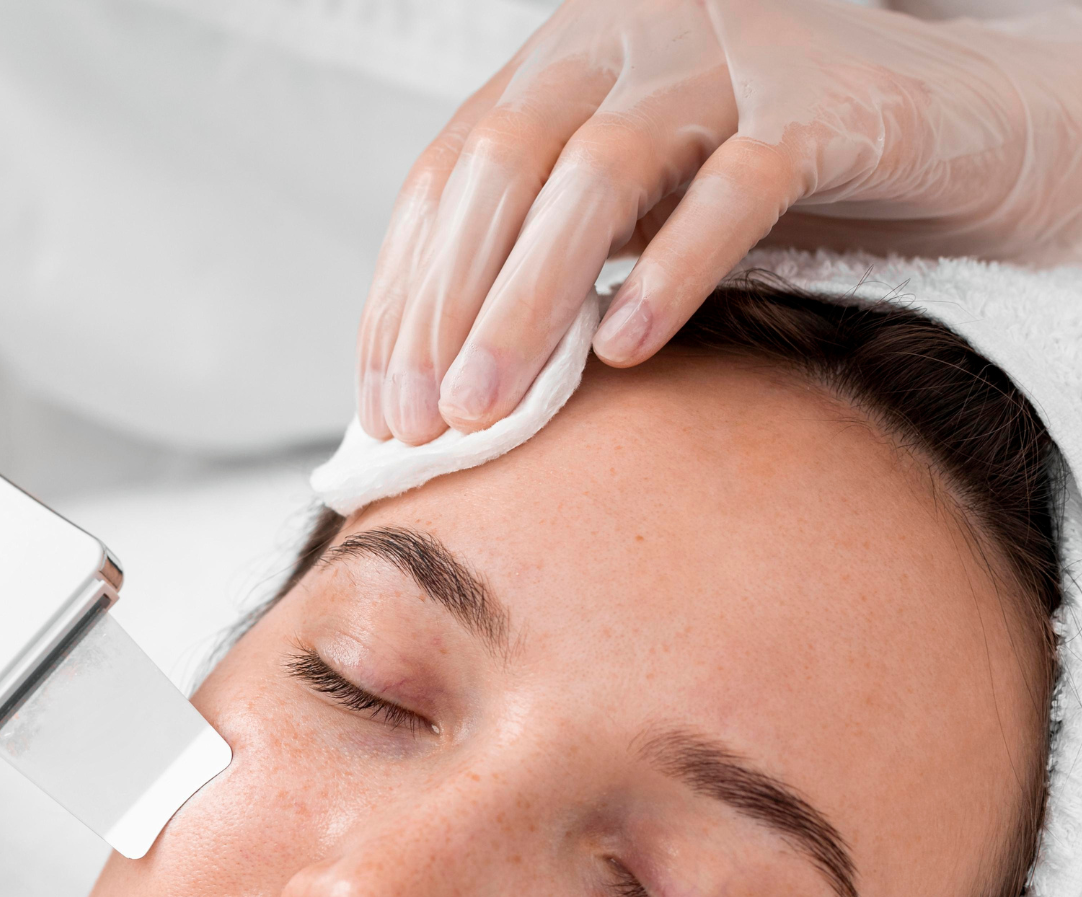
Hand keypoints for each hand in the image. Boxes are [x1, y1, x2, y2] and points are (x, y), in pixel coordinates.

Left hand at [357, 0, 1081, 443]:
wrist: (947, 123)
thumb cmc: (767, 186)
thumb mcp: (631, 216)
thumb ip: (544, 267)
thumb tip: (441, 398)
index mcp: (562, 64)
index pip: (447, 179)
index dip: (406, 296)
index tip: (384, 409)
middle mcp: (627, 39)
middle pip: (502, 168)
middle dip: (450, 307)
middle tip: (429, 423)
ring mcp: (726, 55)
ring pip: (599, 174)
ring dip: (530, 301)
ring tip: (493, 409)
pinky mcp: (822, 101)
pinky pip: (736, 186)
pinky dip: (673, 269)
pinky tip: (625, 351)